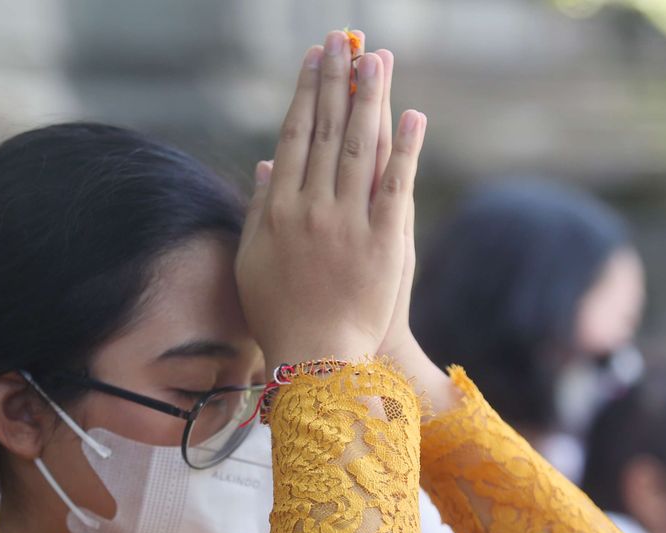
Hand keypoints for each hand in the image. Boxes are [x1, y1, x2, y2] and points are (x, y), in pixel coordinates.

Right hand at [235, 30, 426, 367]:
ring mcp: (349, 223)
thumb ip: (259, 208)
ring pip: (361, 148)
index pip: (294, 136)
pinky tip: (413, 116)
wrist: (318, 359)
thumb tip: (269, 162)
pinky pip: (396, 186)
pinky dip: (406, 150)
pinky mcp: (384, 242)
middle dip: (336, 82)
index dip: (305, 94)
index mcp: (279, 209)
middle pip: (327, 131)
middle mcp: (312, 208)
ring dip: (370, 100)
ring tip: (377, 60)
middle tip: (344, 41)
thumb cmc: (280, 314)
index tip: (314, 60)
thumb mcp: (253, 260)